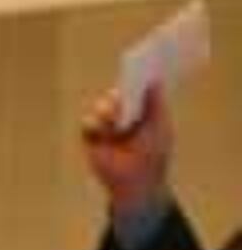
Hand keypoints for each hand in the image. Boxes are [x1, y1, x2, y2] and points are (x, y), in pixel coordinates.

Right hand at [83, 88, 176, 217]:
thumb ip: (157, 104)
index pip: (136, 90)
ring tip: (117, 114)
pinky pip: (88, 123)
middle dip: (121, 91)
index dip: (138, 80)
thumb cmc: (153, 155)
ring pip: (101, 107)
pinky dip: (95, 124)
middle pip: (117, 96)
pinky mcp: (91, 138)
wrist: (137, 180)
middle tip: (127, 83)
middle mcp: (121, 115)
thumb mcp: (160, 127)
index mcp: (140, 111)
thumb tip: (155, 82)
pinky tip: (105, 129)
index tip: (143, 69)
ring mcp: (106, 126)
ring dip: (109, 108)